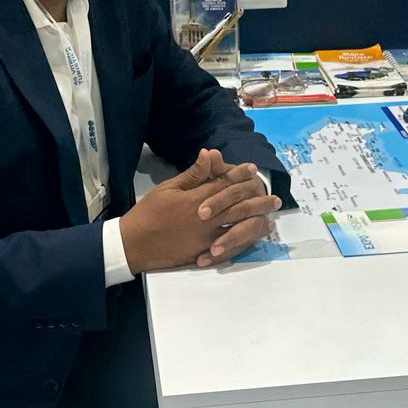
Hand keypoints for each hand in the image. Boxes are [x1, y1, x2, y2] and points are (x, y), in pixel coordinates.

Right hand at [120, 150, 279, 271]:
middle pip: (238, 206)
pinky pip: (228, 247)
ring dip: (256, 220)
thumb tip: (209, 154)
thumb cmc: (148, 213)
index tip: (252, 169)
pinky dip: (243, 241)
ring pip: (238, 227)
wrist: (133, 244)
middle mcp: (205, 219)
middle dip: (257, 199)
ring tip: (270, 217)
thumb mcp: (168, 188)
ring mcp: (206, 238)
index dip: (239, 175)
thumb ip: (193, 174)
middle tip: (274, 196)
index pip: (224, 184)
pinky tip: (254, 237)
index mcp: (196, 200)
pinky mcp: (203, 253)